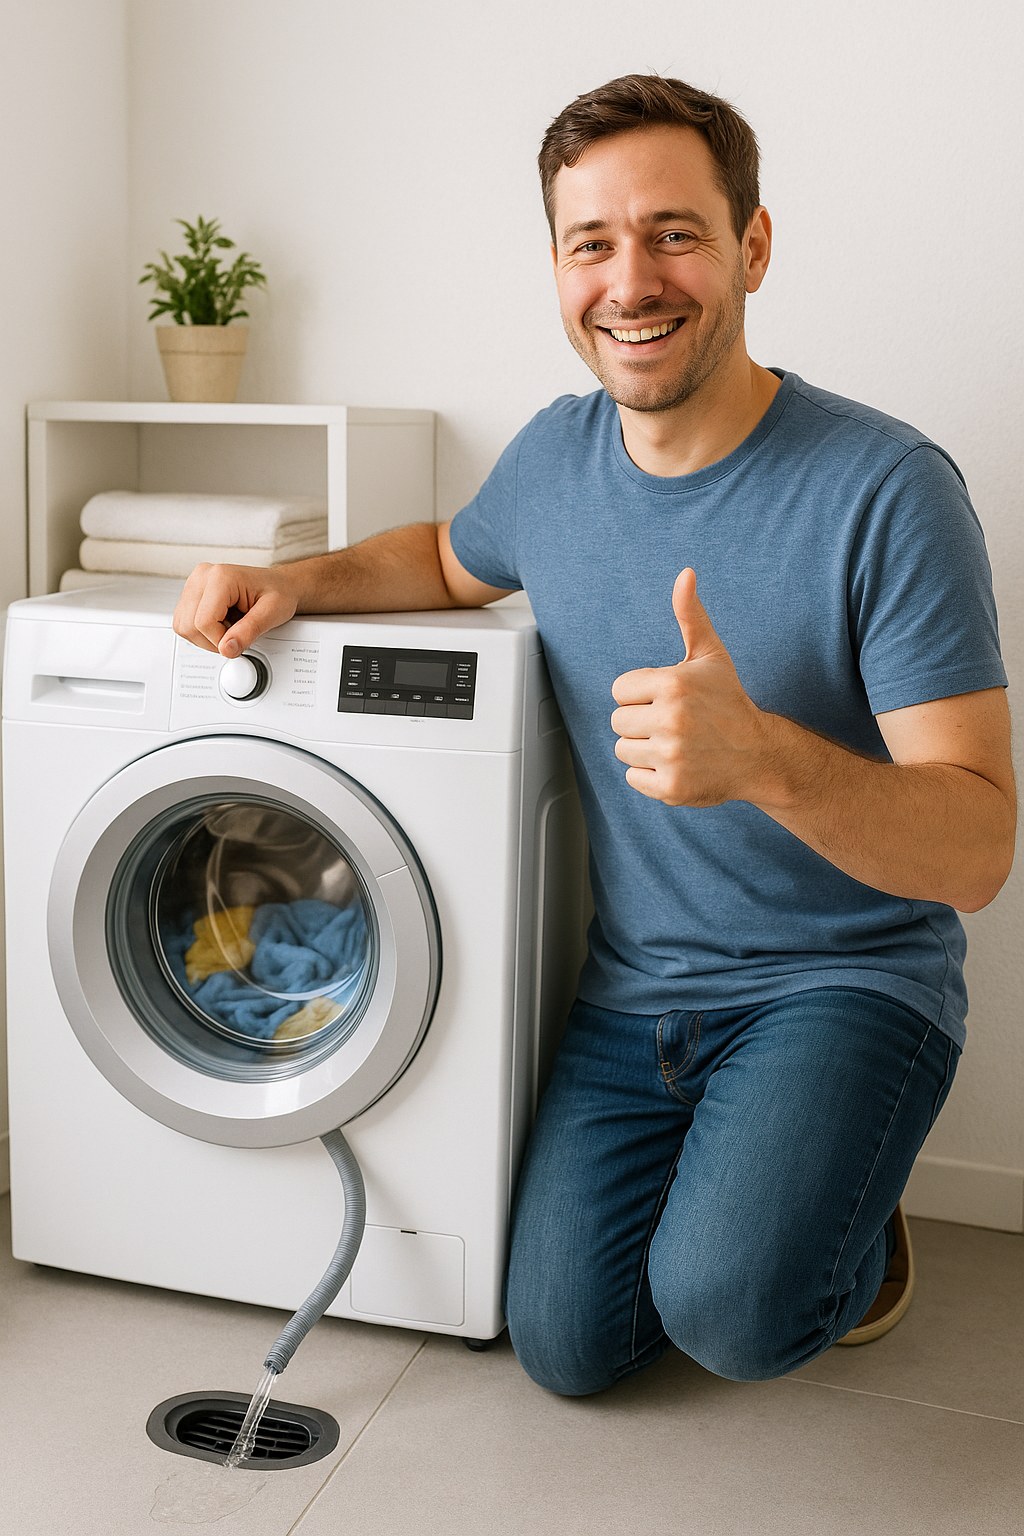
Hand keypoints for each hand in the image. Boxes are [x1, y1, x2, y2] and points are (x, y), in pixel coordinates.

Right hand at [172, 563, 299, 655]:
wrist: (278, 584)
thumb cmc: (278, 592)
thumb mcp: (272, 613)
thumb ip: (249, 632)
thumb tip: (227, 649)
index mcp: (221, 577)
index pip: (203, 622)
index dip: (219, 641)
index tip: (238, 641)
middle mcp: (202, 576)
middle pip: (188, 626)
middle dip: (211, 641)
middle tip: (235, 636)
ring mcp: (194, 583)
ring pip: (183, 626)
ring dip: (205, 638)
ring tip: (229, 627)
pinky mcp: (191, 593)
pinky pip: (184, 623)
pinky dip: (201, 632)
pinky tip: (221, 624)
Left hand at [610, 568, 767, 806]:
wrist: (759, 754)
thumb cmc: (728, 702)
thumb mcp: (710, 656)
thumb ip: (690, 615)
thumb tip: (685, 573)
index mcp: (672, 684)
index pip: (620, 689)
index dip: (641, 694)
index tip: (668, 699)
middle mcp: (671, 720)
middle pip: (619, 721)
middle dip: (641, 722)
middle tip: (675, 724)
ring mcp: (671, 756)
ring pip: (622, 750)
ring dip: (643, 749)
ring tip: (676, 744)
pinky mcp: (670, 787)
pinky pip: (633, 778)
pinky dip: (651, 775)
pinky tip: (678, 765)